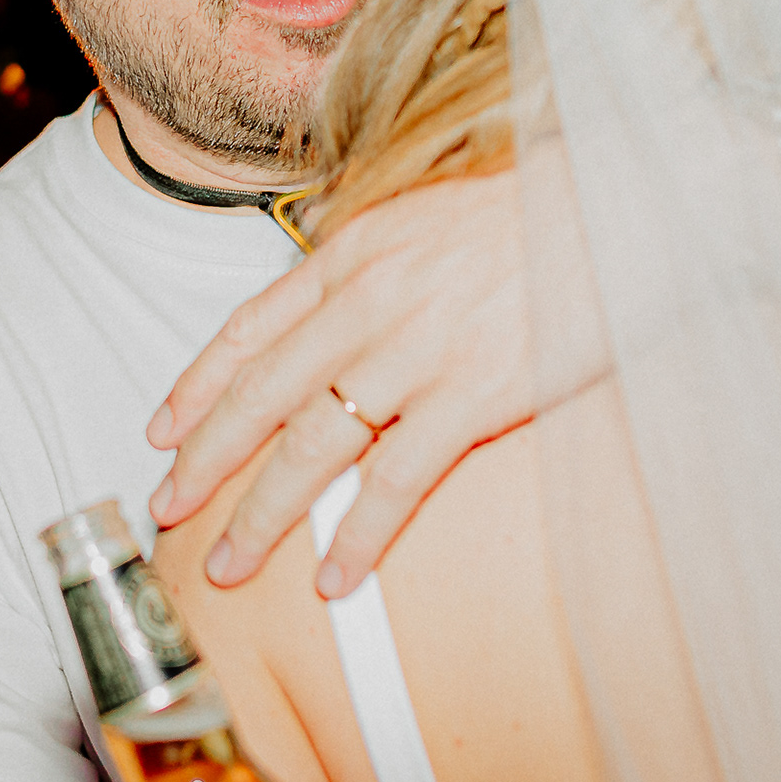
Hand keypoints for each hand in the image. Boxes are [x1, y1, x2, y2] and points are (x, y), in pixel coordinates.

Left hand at [148, 170, 583, 596]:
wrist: (617, 205)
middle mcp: (367, 301)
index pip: (250, 328)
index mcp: (353, 252)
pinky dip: (356, 537)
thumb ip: (369, 242)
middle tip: (167, 508)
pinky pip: (393, 482)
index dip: (197, 386)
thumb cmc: (534, 208)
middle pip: (261, 396)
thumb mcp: (429, 206)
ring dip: (258, 515)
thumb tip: (316, 244)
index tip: (163, 431)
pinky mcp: (470, 398)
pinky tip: (332, 577)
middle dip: (204, 461)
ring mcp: (415, 352)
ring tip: (228, 564)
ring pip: (309, 448)